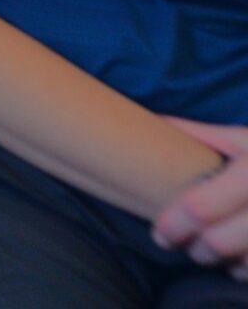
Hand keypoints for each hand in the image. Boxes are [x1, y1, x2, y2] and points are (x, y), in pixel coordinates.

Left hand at [155, 120, 247, 278]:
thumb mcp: (243, 139)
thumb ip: (201, 135)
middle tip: (180, 244)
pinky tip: (235, 259)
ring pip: (243, 263)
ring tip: (207, 250)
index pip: (200, 208)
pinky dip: (243, 270)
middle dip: (194, 249)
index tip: (160, 233)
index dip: (173, 225)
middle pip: (219, 243)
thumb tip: (154, 122)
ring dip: (220, 262)